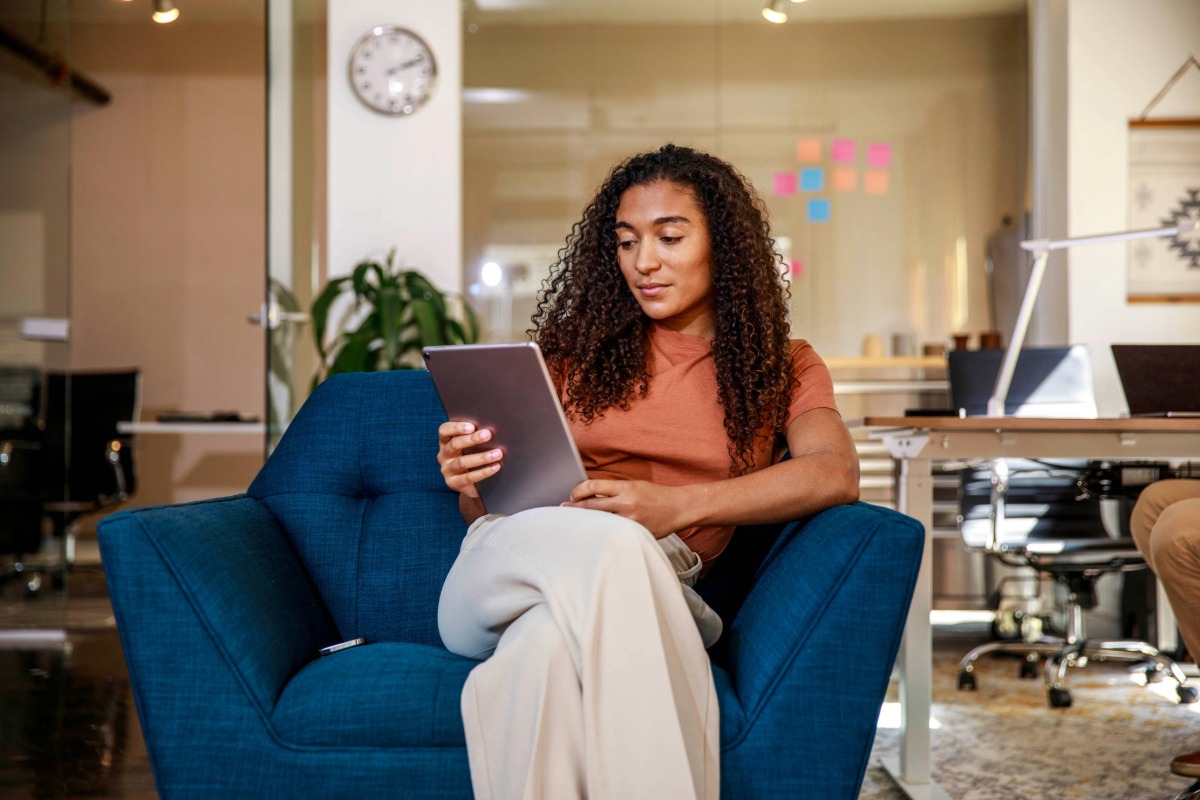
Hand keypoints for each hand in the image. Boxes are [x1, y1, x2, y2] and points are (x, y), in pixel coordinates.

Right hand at [437, 421, 501, 498]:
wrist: (472, 483)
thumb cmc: (474, 456)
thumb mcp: (471, 446)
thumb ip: (476, 436)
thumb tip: (492, 429)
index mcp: (446, 441)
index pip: (444, 430)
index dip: (456, 427)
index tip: (472, 426)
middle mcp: (444, 455)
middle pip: (454, 445)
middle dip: (472, 439)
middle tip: (488, 435)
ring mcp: (447, 470)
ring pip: (462, 462)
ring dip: (482, 457)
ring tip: (498, 453)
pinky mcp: (454, 483)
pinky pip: (469, 477)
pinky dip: (484, 472)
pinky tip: (496, 467)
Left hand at [562, 479, 686, 538]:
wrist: (679, 508)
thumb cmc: (656, 495)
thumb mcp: (635, 486)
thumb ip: (615, 490)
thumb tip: (591, 495)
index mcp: (626, 488)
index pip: (594, 486)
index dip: (579, 490)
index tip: (573, 494)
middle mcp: (626, 503)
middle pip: (591, 506)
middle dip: (574, 507)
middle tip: (564, 508)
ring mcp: (630, 520)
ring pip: (599, 521)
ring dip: (585, 521)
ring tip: (574, 522)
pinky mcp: (635, 533)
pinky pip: (613, 532)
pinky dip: (602, 532)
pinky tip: (594, 533)